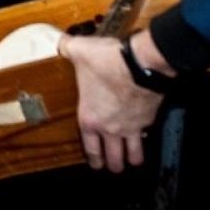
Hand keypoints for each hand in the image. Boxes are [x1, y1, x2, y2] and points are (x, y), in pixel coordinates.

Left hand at [57, 31, 166, 172]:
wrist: (140, 63)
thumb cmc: (107, 61)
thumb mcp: (79, 51)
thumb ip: (67, 48)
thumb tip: (60, 42)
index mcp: (90, 118)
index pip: (89, 148)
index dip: (93, 158)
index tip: (95, 164)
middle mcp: (110, 128)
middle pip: (113, 158)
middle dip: (113, 165)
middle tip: (114, 166)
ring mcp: (131, 127)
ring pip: (133, 155)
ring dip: (132, 159)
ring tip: (131, 160)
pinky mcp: (148, 119)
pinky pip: (147, 136)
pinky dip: (146, 138)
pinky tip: (144, 135)